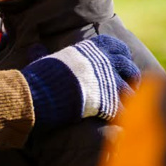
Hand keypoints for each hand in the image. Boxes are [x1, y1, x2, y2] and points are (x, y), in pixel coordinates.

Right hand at [20, 34, 140, 128]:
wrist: (40, 93)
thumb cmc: (40, 76)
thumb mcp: (45, 60)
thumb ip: (44, 54)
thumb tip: (34, 48)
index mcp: (91, 49)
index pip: (116, 46)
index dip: (122, 54)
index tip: (123, 61)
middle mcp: (103, 62)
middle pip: (128, 66)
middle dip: (132, 76)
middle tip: (131, 85)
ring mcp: (107, 82)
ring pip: (129, 90)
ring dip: (129, 98)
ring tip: (128, 105)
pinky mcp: (107, 101)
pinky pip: (123, 109)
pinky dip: (122, 114)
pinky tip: (119, 118)